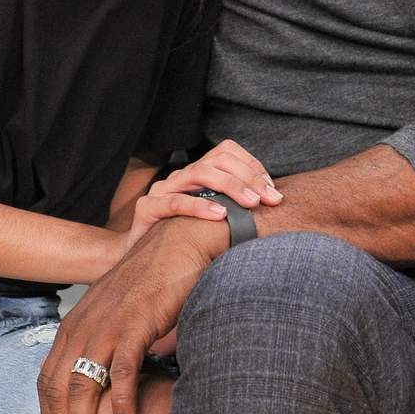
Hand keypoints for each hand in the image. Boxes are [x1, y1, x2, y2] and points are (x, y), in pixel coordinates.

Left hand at [37, 217, 226, 413]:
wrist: (178, 242)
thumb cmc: (151, 276)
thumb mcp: (115, 309)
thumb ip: (104, 339)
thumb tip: (107, 377)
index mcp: (74, 324)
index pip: (46, 381)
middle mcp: (83, 326)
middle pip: (57, 390)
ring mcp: (107, 326)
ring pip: (83, 387)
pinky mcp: (135, 324)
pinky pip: (122, 372)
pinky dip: (122, 402)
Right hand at [124, 139, 282, 247]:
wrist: (140, 261)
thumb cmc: (185, 239)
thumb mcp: (215, 220)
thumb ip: (237, 207)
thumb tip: (274, 203)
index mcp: (198, 174)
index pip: (228, 152)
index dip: (253, 166)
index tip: (272, 190)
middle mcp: (181, 176)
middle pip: (218, 159)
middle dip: (248, 177)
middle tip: (269, 199)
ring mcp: (162, 189)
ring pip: (199, 173)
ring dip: (230, 187)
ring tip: (251, 204)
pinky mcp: (147, 208)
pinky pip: (175, 202)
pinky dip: (200, 206)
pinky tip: (220, 215)